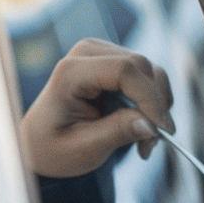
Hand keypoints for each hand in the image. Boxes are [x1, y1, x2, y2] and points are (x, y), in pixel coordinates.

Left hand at [20, 39, 173, 178]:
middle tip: (153, 142)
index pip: (124, 70)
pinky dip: (153, 103)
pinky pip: (149, 77)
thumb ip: (117, 133)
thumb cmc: (53, 147)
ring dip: (157, 106)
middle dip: (156, 105)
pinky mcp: (116, 62)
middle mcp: (87, 54)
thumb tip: (152, 126)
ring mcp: (102, 54)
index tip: (162, 129)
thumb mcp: (82, 148)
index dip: (150, 97)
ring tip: (145, 139)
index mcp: (70, 72)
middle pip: (143, 67)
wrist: (41, 144)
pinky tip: (142, 126)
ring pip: (152, 72)